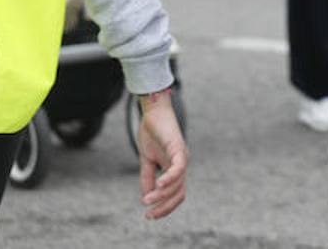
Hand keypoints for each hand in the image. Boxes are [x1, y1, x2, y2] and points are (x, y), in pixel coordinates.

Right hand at [137, 90, 186, 218]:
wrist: (154, 112)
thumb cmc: (152, 133)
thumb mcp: (147, 160)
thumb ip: (147, 177)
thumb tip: (146, 196)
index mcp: (175, 169)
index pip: (175, 194)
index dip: (164, 207)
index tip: (149, 215)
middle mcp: (181, 165)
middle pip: (179, 193)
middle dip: (165, 207)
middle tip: (148, 215)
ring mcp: (181, 156)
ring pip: (178, 183)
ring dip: (162, 195)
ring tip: (147, 200)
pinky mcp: (178, 148)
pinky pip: (179, 167)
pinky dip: (170, 178)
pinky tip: (158, 185)